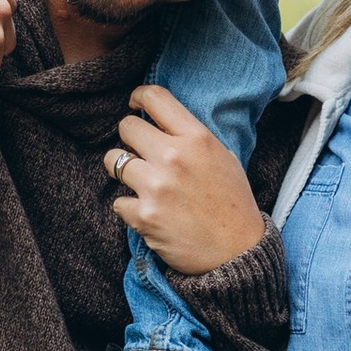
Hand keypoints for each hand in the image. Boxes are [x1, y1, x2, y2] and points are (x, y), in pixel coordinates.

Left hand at [106, 82, 268, 277]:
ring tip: (140, 182)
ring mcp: (156, 187)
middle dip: (130, 138)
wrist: (237, 253)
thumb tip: (161, 121)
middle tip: (140, 153)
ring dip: (123, 171)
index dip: (138, 97)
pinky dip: (129, 208)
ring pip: (113, 161)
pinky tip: (148, 213)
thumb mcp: (223, 158)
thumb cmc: (232, 204)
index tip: (135, 106)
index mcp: (196, 138)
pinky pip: (118, 201)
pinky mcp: (144, 216)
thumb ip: (192, 137)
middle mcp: (174, 158)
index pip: (154, 97)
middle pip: (125, 127)